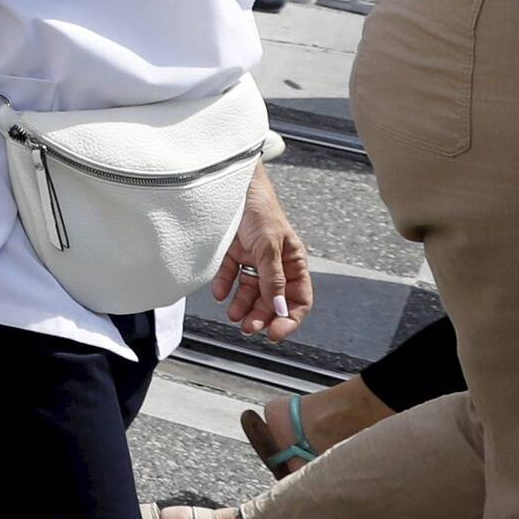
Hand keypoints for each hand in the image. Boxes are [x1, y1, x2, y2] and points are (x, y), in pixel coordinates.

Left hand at [210, 172, 314, 338]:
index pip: (299, 298)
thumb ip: (273, 277)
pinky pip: (230, 275)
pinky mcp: (233, 252)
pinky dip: (225, 285)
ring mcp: (253, 259)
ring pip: (251, 291)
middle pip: (273, 299)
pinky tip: (219, 294)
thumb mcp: (269, 244)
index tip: (276, 334)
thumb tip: (279, 308)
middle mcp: (275, 264)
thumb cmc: (260, 209)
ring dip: (243, 305)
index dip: (291, 318)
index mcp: (294, 262)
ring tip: (233, 316)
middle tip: (248, 328)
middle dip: (262, 315)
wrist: (231, 184)